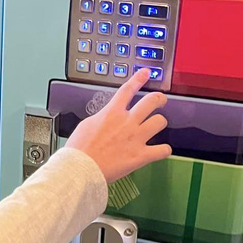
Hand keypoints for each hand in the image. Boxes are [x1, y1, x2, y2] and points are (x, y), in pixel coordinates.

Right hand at [65, 69, 171, 183]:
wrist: (79, 169)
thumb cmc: (78, 150)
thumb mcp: (86, 125)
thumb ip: (101, 118)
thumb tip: (106, 117)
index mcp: (111, 113)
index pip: (128, 90)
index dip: (138, 79)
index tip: (145, 73)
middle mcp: (127, 122)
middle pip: (151, 101)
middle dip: (159, 99)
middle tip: (160, 100)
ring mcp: (135, 138)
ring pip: (160, 121)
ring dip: (159, 123)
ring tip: (156, 126)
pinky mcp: (140, 156)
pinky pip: (163, 150)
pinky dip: (163, 150)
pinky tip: (160, 150)